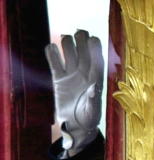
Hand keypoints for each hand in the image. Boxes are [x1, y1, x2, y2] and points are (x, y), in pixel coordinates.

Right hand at [45, 30, 103, 153]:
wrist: (76, 125)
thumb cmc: (89, 118)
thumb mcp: (92, 111)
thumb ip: (93, 99)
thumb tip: (94, 88)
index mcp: (96, 78)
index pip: (97, 58)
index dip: (95, 48)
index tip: (93, 38)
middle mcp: (84, 73)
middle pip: (83, 51)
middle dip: (82, 41)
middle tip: (78, 33)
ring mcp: (71, 74)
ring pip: (69, 53)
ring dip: (67, 44)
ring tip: (65, 39)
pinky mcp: (58, 79)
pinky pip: (55, 63)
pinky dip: (52, 54)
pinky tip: (50, 47)